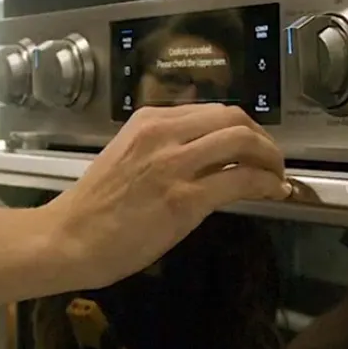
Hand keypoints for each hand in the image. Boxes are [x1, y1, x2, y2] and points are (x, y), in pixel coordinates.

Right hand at [43, 104, 290, 287]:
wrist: (71, 237)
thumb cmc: (95, 206)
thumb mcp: (127, 157)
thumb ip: (162, 147)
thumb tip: (204, 153)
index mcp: (148, 121)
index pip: (210, 111)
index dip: (241, 127)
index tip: (253, 145)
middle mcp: (163, 133)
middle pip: (233, 118)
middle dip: (262, 138)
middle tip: (272, 159)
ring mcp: (175, 164)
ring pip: (242, 142)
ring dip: (271, 158)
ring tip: (277, 175)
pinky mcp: (186, 198)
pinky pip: (241, 180)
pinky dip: (266, 184)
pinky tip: (273, 193)